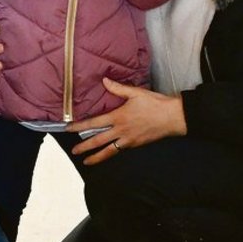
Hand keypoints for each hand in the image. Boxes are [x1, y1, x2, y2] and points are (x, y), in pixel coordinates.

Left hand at [68, 77, 186, 164]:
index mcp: (119, 117)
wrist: (174, 118)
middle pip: (98, 141)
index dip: (79, 126)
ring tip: (86, 162)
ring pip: (109, 151)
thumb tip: (104, 80)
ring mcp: (129, 140)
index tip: (68, 129)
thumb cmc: (155, 104)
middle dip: (84, 147)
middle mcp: (121, 131)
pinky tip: (107, 154)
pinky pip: (120, 150)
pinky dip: (111, 154)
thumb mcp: (136, 93)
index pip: (94, 123)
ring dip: (96, 157)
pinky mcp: (136, 145)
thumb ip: (118, 88)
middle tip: (74, 152)